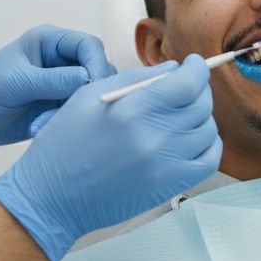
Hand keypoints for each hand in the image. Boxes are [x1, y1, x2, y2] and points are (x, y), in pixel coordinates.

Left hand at [0, 24, 117, 162]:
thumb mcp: (16, 83)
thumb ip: (53, 80)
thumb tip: (88, 79)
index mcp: (49, 42)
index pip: (88, 46)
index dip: (97, 64)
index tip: (95, 86)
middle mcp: (60, 60)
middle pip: (96, 68)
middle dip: (90, 89)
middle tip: (81, 108)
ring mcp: (62, 83)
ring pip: (90, 92)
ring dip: (77, 108)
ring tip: (49, 120)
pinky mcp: (60, 105)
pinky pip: (78, 111)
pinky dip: (67, 121)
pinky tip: (42, 127)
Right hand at [0, 55, 221, 260]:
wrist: (52, 197)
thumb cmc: (64, 144)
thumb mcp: (88, 97)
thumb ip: (134, 78)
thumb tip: (172, 69)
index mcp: (132, 110)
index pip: (188, 83)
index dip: (197, 69)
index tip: (193, 64)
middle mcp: (154, 137)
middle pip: (201, 104)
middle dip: (199, 88)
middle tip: (187, 86)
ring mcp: (165, 165)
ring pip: (208, 130)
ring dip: (201, 116)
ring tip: (182, 113)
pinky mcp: (169, 186)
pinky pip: (208, 160)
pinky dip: (208, 144)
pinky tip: (192, 138)